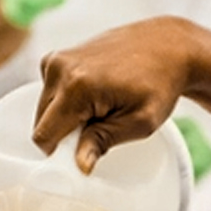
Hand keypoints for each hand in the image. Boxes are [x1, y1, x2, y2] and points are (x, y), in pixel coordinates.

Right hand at [32, 17, 210, 173]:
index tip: (85, 150)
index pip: (44, 135)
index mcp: (77, 86)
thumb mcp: (141, 122)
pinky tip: (95, 96)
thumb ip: (104, 141)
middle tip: (100, 127)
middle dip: (65, 133)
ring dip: (66, 117)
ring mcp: (57, 59)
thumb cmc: (160, 83)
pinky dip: (67, 102)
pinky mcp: (58, 56)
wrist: (168, 46)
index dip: (60, 152)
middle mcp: (59, 68)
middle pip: (42, 122)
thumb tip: (80, 164)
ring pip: (45, 109)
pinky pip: (51, 93)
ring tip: (101, 109)